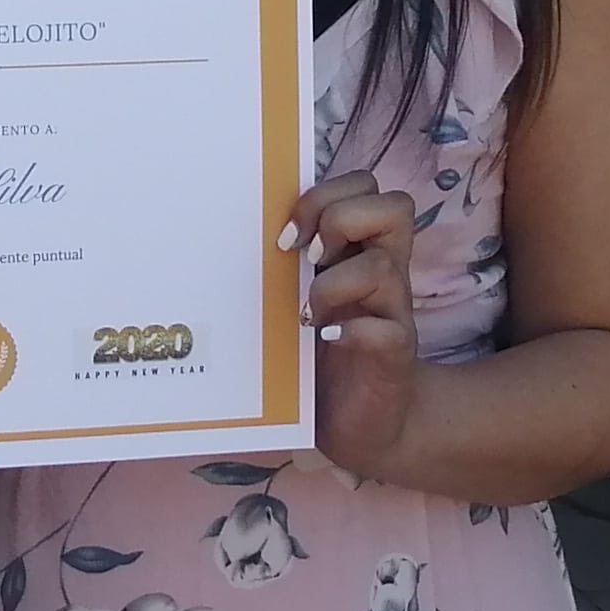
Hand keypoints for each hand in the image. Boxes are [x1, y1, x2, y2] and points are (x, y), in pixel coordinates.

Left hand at [289, 172, 423, 483]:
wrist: (361, 424)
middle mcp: (385, 273)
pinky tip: (325, 339)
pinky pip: (386, 329)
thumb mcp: (295, 300)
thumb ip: (281, 266)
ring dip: (334, 284)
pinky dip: (351, 331)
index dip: (324, 195)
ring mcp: (393, 312)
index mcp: (359, 251)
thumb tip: (214, 233)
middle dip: (340, 219)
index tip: (284, 236)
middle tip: (306, 258)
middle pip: (395, 206)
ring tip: (306, 313)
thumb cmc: (318, 355)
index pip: (364, 186)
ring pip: (385, 266)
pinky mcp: (394, 354)